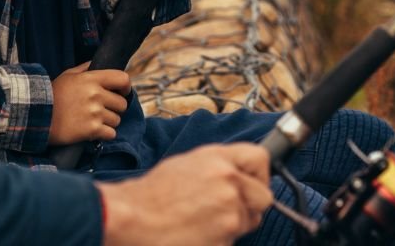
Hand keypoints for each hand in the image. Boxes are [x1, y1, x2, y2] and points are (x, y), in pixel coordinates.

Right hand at [48, 62, 129, 144]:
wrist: (36, 118)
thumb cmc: (52, 96)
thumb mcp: (67, 76)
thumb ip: (85, 68)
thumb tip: (97, 64)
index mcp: (91, 79)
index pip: (123, 79)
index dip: (126, 87)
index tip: (122, 92)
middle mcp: (96, 95)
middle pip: (122, 104)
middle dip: (114, 108)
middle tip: (101, 110)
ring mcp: (95, 113)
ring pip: (117, 120)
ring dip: (108, 122)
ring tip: (93, 121)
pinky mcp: (92, 130)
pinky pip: (111, 134)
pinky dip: (104, 134)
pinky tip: (93, 131)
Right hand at [98, 143, 272, 245]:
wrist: (131, 220)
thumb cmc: (151, 195)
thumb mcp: (186, 164)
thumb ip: (218, 166)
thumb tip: (239, 175)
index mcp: (217, 159)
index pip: (260, 158)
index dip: (260, 174)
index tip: (254, 183)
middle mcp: (228, 182)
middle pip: (264, 197)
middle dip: (250, 206)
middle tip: (226, 211)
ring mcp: (228, 212)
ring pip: (248, 222)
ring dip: (231, 225)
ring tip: (201, 222)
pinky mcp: (225, 238)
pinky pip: (233, 241)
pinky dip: (219, 240)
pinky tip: (196, 234)